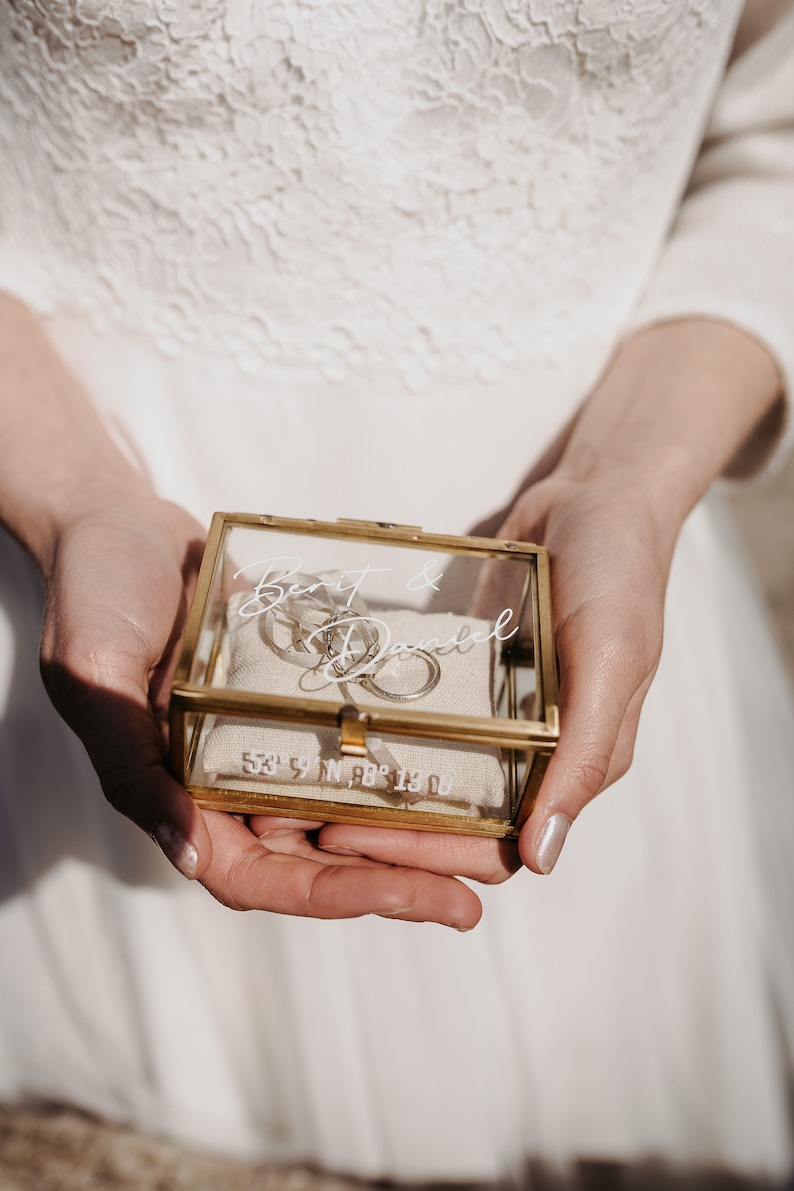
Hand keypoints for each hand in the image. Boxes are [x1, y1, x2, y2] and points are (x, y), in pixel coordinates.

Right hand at [38, 493, 480, 926]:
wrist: (121, 523)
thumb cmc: (94, 595)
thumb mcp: (95, 677)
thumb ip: (132, 765)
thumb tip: (190, 851)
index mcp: (179, 798)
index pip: (263, 876)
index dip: (337, 896)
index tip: (412, 899)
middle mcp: (227, 786)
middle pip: (319, 859)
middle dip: (395, 883)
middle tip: (473, 898)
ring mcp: (264, 746)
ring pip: (345, 810)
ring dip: (410, 837)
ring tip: (485, 847)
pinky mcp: (294, 703)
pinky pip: (352, 744)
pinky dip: (398, 763)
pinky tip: (458, 765)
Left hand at [320, 472, 666, 877]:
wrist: (596, 495)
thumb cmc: (619, 577)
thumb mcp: (611, 662)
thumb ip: (583, 756)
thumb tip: (544, 858)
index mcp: (573, 765)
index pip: (497, 846)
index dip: (427, 855)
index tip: (353, 841)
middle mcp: (534, 753)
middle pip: (455, 821)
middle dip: (384, 831)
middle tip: (307, 819)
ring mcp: (499, 716)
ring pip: (432, 777)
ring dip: (375, 792)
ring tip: (304, 787)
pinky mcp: (470, 676)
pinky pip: (424, 718)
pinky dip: (383, 732)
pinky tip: (330, 728)